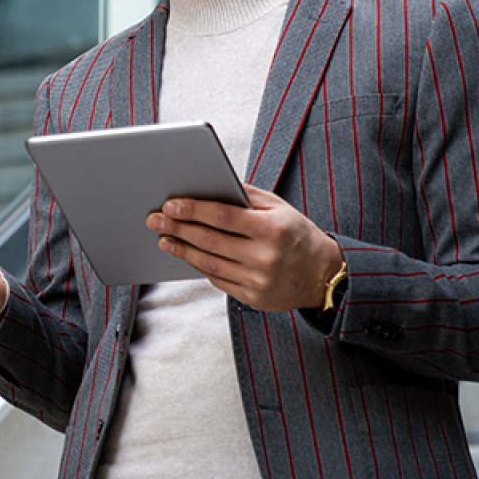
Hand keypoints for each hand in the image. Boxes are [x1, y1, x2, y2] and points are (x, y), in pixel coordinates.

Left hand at [148, 185, 345, 312]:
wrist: (324, 275)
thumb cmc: (297, 234)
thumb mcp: (279, 208)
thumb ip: (246, 195)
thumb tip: (210, 181)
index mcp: (271, 229)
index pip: (223, 217)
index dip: (193, 210)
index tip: (170, 205)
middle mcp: (264, 256)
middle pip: (210, 241)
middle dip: (178, 228)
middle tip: (154, 220)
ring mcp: (258, 280)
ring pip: (209, 264)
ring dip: (182, 250)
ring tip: (164, 238)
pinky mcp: (254, 298)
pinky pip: (218, 281)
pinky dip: (200, 267)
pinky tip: (187, 255)